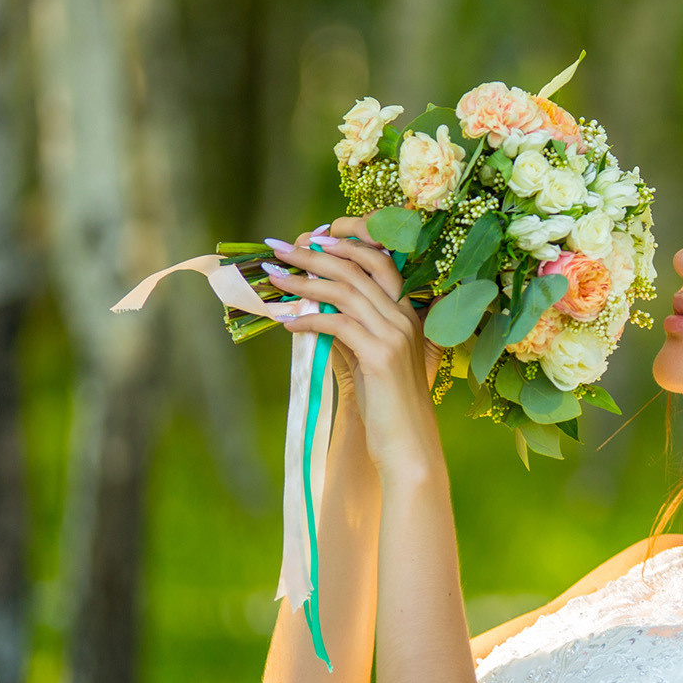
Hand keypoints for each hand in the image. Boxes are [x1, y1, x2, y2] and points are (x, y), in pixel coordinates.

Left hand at [264, 222, 445, 480]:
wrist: (408, 445)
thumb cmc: (386, 404)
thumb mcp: (370, 357)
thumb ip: (350, 327)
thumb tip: (312, 306)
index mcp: (407, 312)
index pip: (380, 259)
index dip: (344, 243)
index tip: (310, 238)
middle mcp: (404, 317)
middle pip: (357, 269)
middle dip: (314, 255)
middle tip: (279, 247)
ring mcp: (395, 335)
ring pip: (345, 292)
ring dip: (304, 282)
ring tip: (274, 278)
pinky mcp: (381, 356)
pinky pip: (338, 326)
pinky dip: (308, 320)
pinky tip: (286, 323)